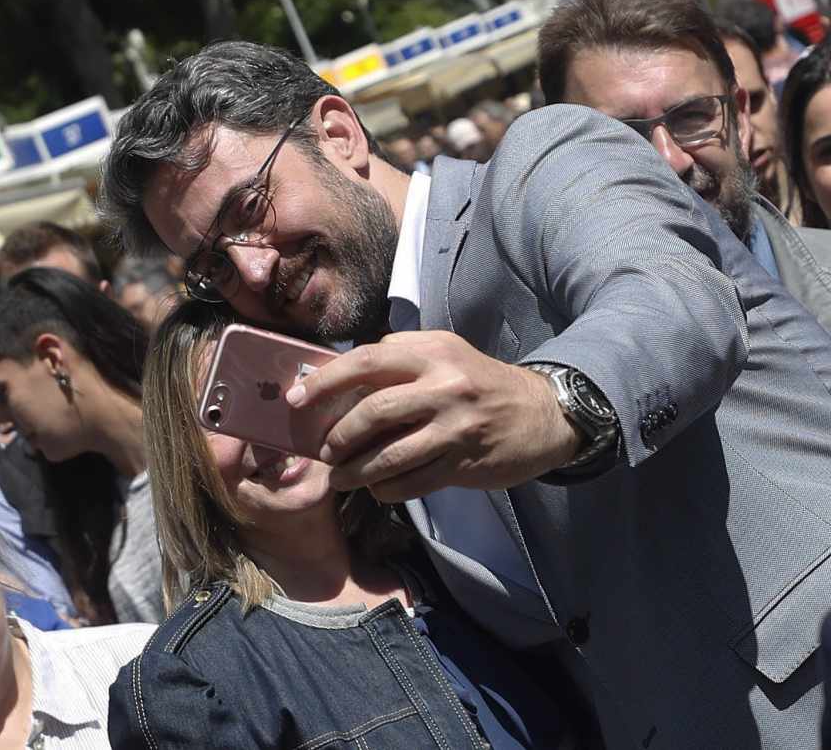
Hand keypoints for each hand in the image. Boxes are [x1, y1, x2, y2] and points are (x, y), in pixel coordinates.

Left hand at [286, 331, 581, 500]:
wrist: (543, 414)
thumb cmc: (478, 381)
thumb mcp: (444, 352)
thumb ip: (399, 357)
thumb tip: (341, 372)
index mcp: (431, 353)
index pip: (365, 361)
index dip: (325, 381)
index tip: (296, 399)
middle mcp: (444, 386)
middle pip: (373, 412)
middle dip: (338, 436)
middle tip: (323, 451)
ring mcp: (455, 427)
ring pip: (389, 455)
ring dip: (355, 471)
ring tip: (339, 478)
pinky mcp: (464, 462)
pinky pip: (412, 481)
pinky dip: (386, 489)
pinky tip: (376, 488)